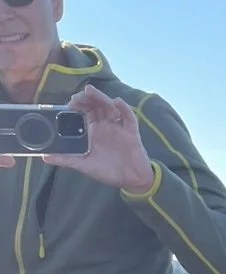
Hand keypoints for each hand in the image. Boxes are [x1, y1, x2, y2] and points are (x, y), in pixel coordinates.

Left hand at [0, 84, 154, 191]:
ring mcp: (119, 127)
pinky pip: (129, 117)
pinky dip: (124, 109)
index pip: (85, 111)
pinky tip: (117, 102)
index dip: (78, 104)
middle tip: (80, 95)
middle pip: (97, 105)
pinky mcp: (131, 132)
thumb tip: (45, 157)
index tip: (71, 103)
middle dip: (88, 98)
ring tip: (92, 92)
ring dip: (101, 98)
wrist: (131, 181)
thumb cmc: (109, 172)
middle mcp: (106, 126)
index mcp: (94, 131)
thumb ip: (67, 160)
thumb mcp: (85, 165)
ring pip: (110, 107)